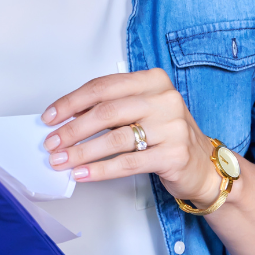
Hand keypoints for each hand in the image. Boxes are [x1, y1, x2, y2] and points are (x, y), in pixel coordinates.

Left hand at [42, 68, 225, 207]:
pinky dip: (100, 169)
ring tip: (61, 161)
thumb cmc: (164, 133)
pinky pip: (128, 163)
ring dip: (81, 152)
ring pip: (114, 139)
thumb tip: (64, 118)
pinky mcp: (174, 156)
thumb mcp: (139, 110)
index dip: (70, 103)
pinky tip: (83, 173)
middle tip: (52, 142)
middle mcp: (164, 100)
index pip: (102, 87)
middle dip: (72, 129)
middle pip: (106, 112)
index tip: (50, 117)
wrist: (205, 165)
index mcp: (152, 80)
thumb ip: (108, 107)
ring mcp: (172, 127)